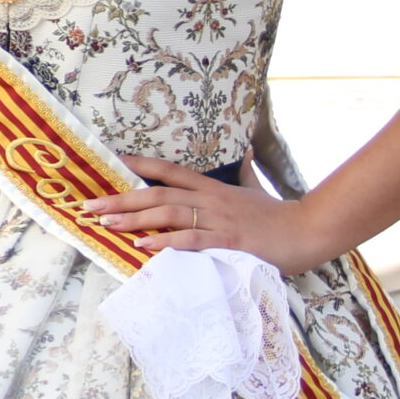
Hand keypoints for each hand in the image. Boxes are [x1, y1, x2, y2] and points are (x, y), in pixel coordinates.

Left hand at [84, 156, 336, 275]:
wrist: (309, 231)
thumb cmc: (279, 215)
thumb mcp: (258, 189)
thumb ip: (247, 172)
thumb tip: (246, 153)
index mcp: (213, 188)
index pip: (170, 171)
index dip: (140, 166)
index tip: (111, 164)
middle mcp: (210, 199)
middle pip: (157, 194)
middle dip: (121, 199)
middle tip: (90, 206)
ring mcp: (218, 219)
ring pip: (168, 214)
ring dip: (134, 219)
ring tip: (106, 224)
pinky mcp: (228, 241)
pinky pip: (191, 240)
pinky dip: (165, 242)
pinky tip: (144, 246)